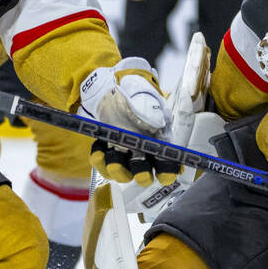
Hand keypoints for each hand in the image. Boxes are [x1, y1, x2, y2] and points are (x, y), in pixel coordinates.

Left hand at [80, 57, 179, 184]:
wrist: (117, 92)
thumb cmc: (138, 97)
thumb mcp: (148, 102)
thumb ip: (152, 113)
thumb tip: (156, 124)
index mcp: (160, 144)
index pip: (168, 167)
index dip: (167, 173)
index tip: (164, 173)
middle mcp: (143, 154)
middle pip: (145, 176)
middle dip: (143, 176)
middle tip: (140, 173)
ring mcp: (124, 155)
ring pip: (122, 174)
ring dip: (118, 170)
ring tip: (113, 160)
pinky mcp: (107, 153)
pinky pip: (101, 164)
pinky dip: (99, 159)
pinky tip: (99, 149)